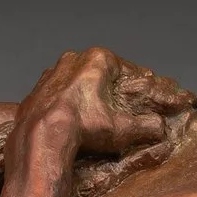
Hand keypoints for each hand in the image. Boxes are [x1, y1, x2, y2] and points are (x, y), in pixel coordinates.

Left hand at [20, 47, 191, 153]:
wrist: (42, 137)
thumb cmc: (85, 127)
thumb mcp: (123, 128)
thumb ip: (147, 126)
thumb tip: (161, 128)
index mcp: (97, 59)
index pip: (125, 68)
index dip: (136, 82)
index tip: (141, 92)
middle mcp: (72, 59)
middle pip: (99, 72)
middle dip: (109, 87)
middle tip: (118, 104)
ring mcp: (51, 73)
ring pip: (76, 81)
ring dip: (86, 94)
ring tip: (94, 113)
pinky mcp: (35, 90)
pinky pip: (56, 94)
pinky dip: (65, 103)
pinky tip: (70, 119)